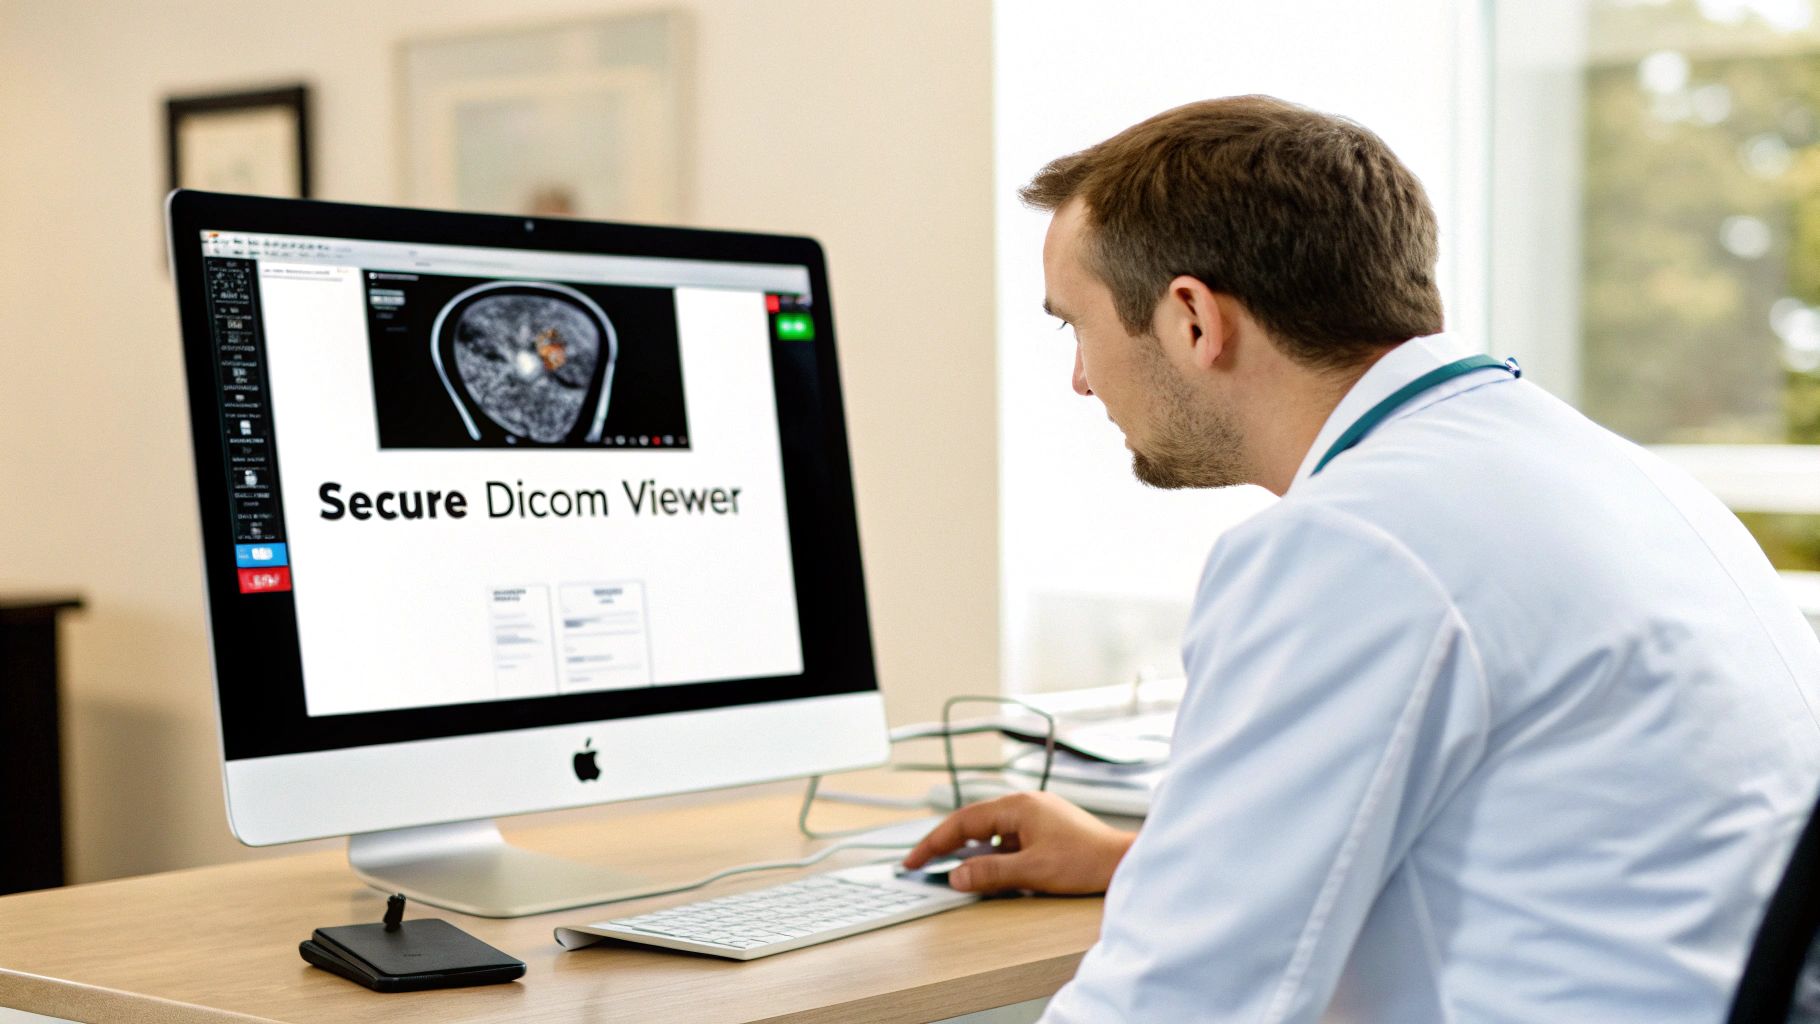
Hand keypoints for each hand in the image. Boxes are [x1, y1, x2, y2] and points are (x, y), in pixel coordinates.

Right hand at [901, 791, 1135, 894]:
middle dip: (946, 845)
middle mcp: (1024, 805)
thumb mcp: (1032, 871)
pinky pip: (1007, 838)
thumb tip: (956, 875)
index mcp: (1017, 806)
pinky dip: (992, 854)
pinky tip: (991, 871)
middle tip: (922, 864)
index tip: (913, 860)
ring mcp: (1035, 815)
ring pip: (990, 832)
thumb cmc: (1087, 860)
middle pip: (973, 823)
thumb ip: (991, 873)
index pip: (962, 821)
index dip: (934, 842)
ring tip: (954, 871)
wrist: (1123, 861)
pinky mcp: (1044, 829)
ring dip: (971, 851)